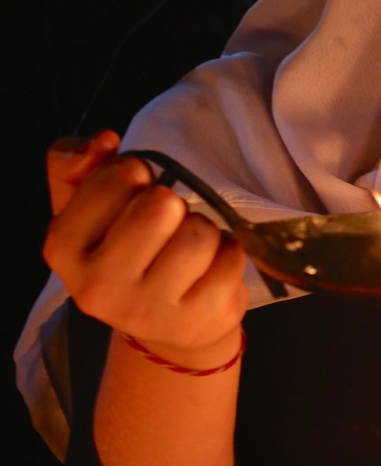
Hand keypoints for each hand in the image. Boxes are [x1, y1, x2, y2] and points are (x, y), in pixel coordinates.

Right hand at [43, 138, 246, 369]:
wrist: (161, 324)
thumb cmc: (125, 252)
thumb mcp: (86, 206)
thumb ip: (76, 162)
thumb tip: (104, 140)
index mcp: (64, 248)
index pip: (120, 176)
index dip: (138, 174)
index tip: (136, 194)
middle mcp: (97, 286)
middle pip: (164, 205)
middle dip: (175, 206)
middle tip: (167, 226)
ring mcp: (146, 311)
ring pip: (200, 233)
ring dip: (204, 231)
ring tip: (188, 249)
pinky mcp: (194, 323)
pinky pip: (231, 259)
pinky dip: (228, 255)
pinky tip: (209, 270)